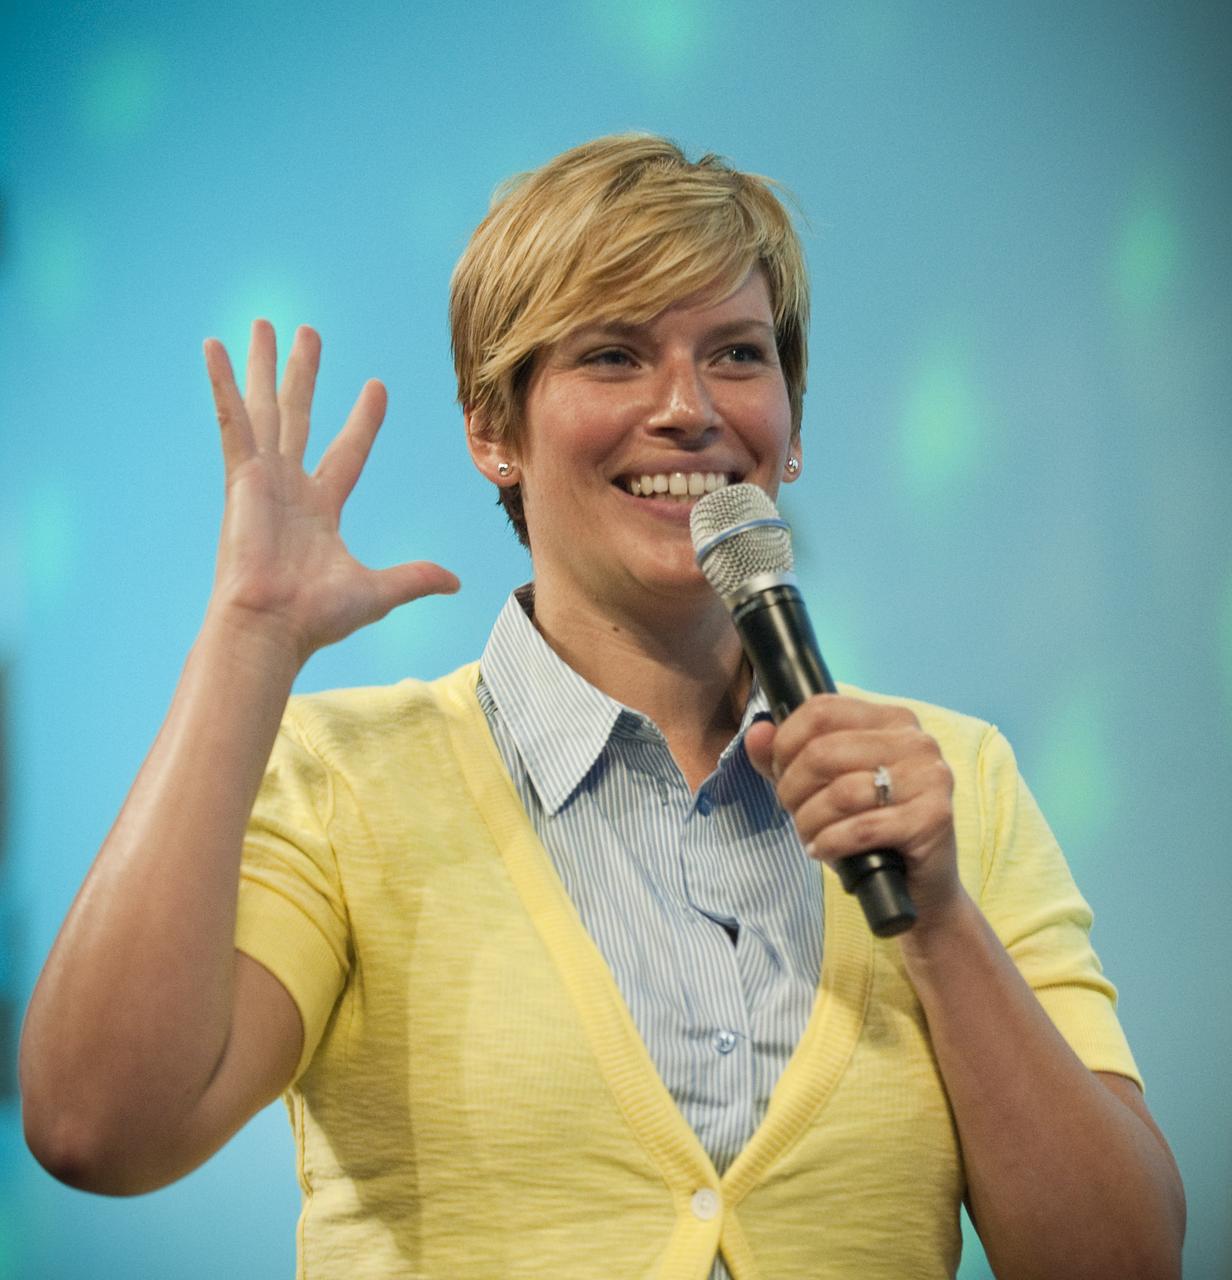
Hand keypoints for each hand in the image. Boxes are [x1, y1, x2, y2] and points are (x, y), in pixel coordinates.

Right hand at [203, 320, 458, 664]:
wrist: (272, 627)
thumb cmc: (315, 618)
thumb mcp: (378, 591)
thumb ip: (415, 578)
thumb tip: (455, 582)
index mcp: (320, 511)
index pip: (347, 452)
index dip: (362, 420)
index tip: (375, 386)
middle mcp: (289, 489)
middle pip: (298, 417)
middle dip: (303, 376)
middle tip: (308, 334)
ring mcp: (262, 480)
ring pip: (266, 408)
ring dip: (265, 366)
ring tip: (264, 324)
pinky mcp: (240, 478)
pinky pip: (231, 421)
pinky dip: (222, 385)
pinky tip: (213, 348)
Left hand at [744, 696, 961, 926]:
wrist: (917, 887)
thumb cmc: (867, 829)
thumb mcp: (819, 788)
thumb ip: (784, 757)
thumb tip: (756, 733)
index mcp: (892, 720)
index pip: (823, 710)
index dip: (786, 743)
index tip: (780, 772)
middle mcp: (916, 742)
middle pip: (824, 752)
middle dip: (792, 788)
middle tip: (792, 812)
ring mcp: (930, 778)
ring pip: (841, 793)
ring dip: (810, 821)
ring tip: (809, 835)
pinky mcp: (934, 818)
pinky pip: (862, 828)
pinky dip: (831, 843)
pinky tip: (823, 850)